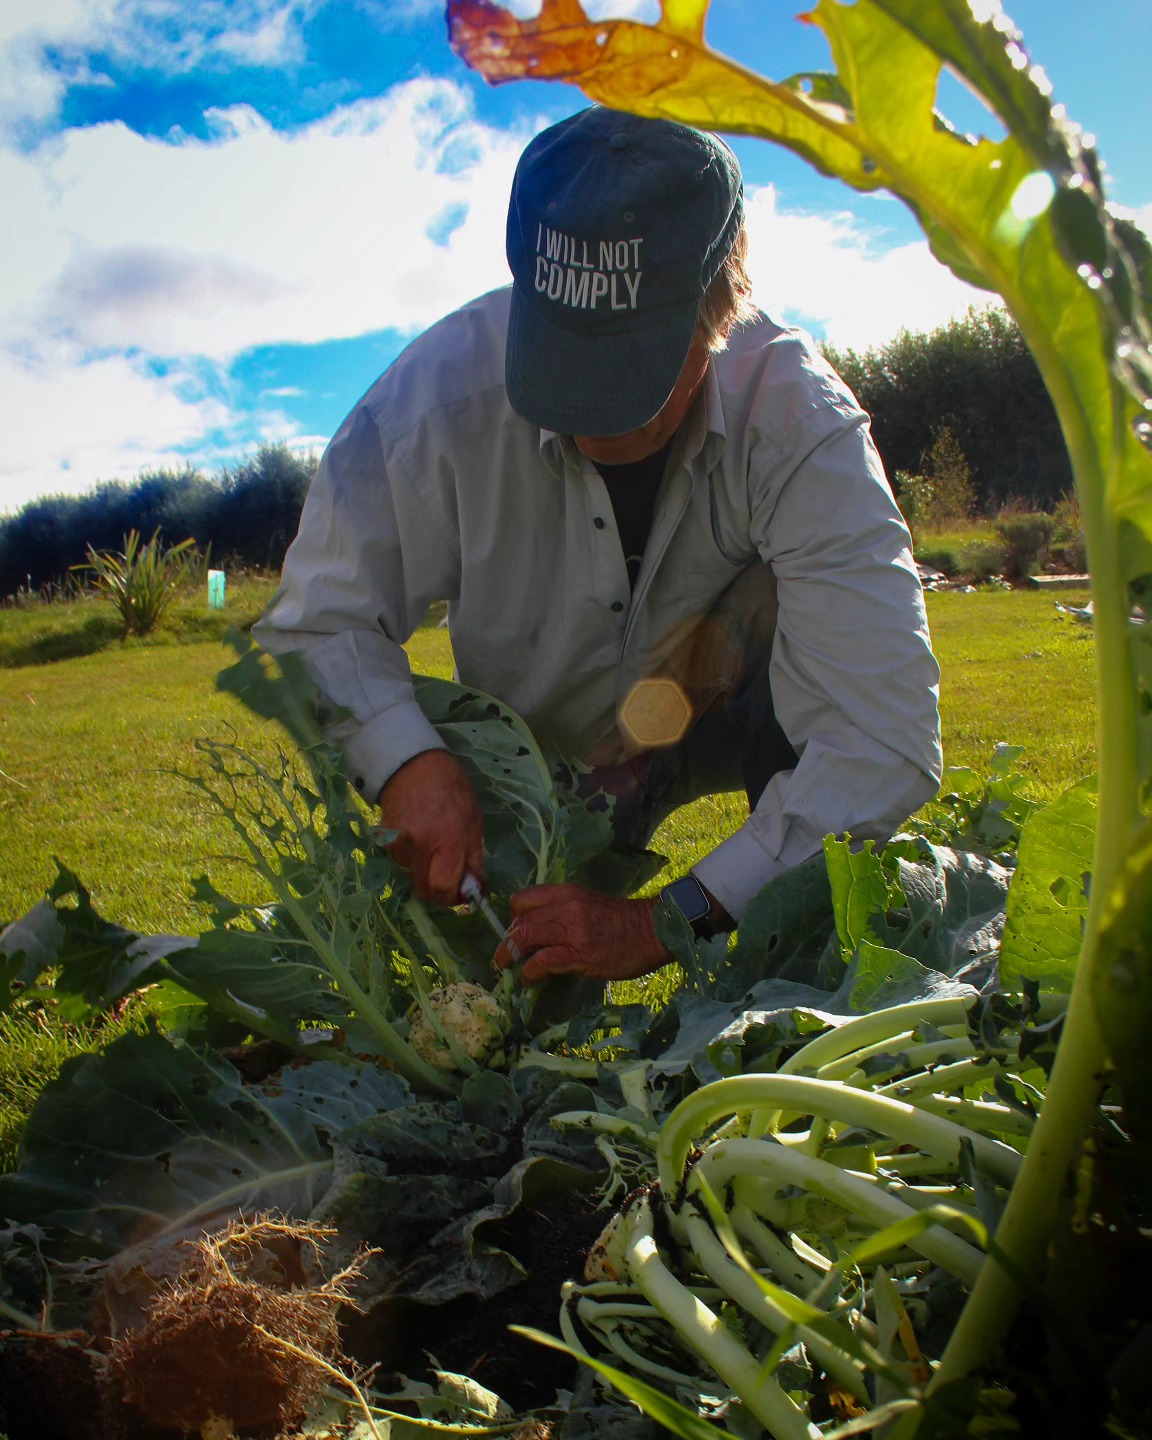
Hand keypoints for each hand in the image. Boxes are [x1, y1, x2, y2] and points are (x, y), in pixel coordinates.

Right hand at [378, 749, 483, 904]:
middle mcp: (422, 844)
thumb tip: (475, 886)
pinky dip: (407, 852)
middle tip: (445, 878)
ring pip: (410, 873)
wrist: (413, 763)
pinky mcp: (385, 837)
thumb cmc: (452, 788)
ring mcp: (401, 841)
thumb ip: (474, 856)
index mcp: (450, 839)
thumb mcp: (473, 819)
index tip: (458, 893)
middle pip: (424, 889)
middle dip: (437, 890)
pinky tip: (414, 832)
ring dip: (421, 867)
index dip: (451, 897)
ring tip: (429, 841)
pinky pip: (398, 857)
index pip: (444, 887)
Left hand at [493, 885, 669, 985]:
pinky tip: (529, 979)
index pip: (524, 899)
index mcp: (567, 893)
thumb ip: (563, 912)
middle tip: (504, 955)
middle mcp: (565, 906)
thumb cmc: (623, 921)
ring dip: (510, 954)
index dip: (514, 917)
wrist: (653, 930)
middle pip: (520, 920)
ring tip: (507, 966)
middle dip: (507, 940)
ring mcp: (572, 930)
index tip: (514, 930)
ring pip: (525, 937)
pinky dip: (529, 971)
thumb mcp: (588, 904)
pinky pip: (543, 961)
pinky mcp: (579, 953)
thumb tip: (539, 931)